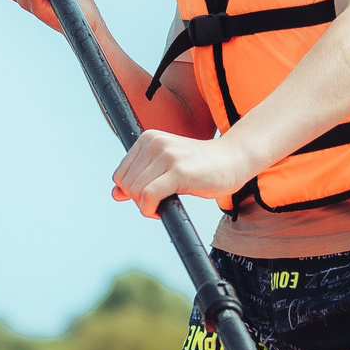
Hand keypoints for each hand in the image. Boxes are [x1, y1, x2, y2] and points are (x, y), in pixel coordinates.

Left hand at [111, 129, 260, 216]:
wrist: (234, 160)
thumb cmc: (201, 166)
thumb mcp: (166, 168)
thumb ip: (140, 177)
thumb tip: (115, 194)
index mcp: (149, 138)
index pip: (120, 174)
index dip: (131, 192)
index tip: (149, 197)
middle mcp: (155, 143)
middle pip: (126, 184)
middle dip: (138, 200)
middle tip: (158, 203)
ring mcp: (167, 155)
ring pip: (135, 191)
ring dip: (145, 206)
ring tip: (163, 205)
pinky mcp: (179, 171)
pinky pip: (149, 196)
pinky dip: (149, 209)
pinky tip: (161, 210)